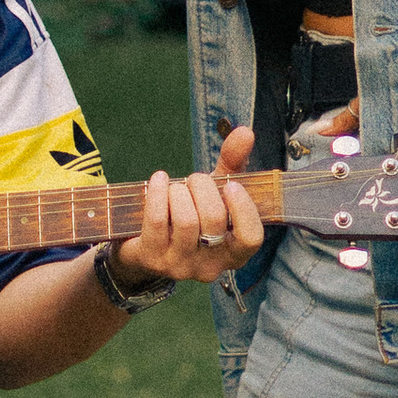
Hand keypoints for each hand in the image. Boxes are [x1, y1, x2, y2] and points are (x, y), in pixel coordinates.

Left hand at [109, 126, 264, 292]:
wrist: (145, 245)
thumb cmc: (191, 214)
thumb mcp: (215, 192)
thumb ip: (233, 163)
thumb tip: (245, 132)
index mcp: (234, 253)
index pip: (251, 238)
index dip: (243, 209)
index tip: (230, 185)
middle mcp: (211, 266)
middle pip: (214, 219)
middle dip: (202, 186)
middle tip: (194, 180)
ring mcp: (181, 266)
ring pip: (186, 220)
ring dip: (179, 191)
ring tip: (176, 186)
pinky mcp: (153, 258)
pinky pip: (157, 220)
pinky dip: (158, 192)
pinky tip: (159, 179)